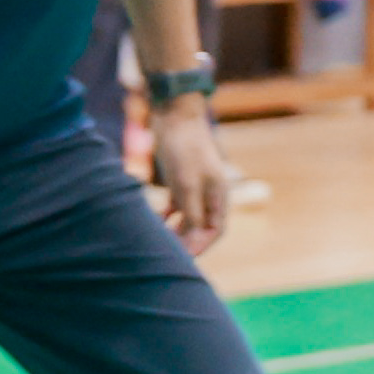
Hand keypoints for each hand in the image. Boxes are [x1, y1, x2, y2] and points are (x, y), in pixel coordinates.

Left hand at [148, 100, 235, 250]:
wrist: (174, 114)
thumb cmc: (184, 148)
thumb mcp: (187, 184)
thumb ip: (192, 212)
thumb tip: (195, 239)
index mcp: (218, 195)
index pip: (214, 231)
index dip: (200, 246)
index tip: (182, 259)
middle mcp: (209, 193)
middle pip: (200, 227)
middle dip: (185, 241)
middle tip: (166, 255)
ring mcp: (195, 186)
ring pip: (187, 217)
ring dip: (174, 229)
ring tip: (158, 240)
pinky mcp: (180, 179)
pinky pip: (176, 205)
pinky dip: (167, 214)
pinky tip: (155, 221)